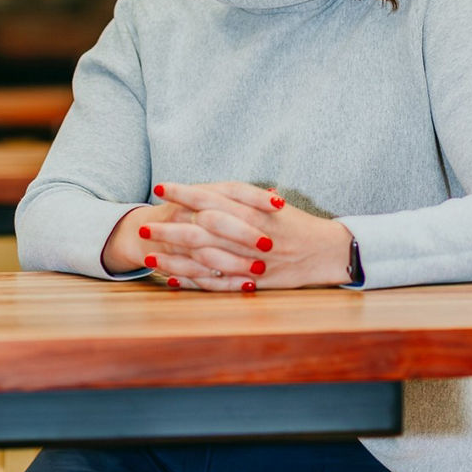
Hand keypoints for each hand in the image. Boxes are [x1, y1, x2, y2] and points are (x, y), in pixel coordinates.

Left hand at [118, 181, 352, 291]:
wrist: (329, 251)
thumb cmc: (299, 225)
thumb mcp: (272, 206)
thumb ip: (243, 200)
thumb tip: (210, 193)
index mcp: (255, 210)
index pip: (213, 198)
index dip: (185, 192)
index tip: (161, 187)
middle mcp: (251, 235)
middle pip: (202, 230)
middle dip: (170, 228)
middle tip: (142, 226)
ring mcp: (251, 261)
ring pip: (205, 259)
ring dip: (174, 258)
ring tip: (148, 256)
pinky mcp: (253, 283)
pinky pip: (217, 284)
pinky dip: (192, 282)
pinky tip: (171, 280)